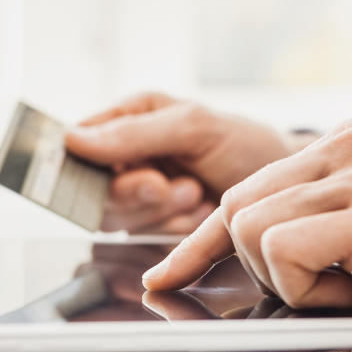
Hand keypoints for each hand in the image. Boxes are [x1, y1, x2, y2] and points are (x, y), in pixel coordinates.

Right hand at [65, 92, 293, 232]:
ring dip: (159, 211)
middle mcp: (124, 154)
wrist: (280, 191)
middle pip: (92, 187)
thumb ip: (134, 133)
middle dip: (138, 193)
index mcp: (128, 117)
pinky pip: (139, 235)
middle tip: (174, 184)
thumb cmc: (244, 145)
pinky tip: (196, 212)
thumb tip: (72, 140)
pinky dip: (171, 228)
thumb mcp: (194, 127)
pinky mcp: (149, 222)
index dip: (89, 163)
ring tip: (195, 192)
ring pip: (114, 217)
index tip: (131, 170)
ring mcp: (135, 192)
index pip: (76, 140)